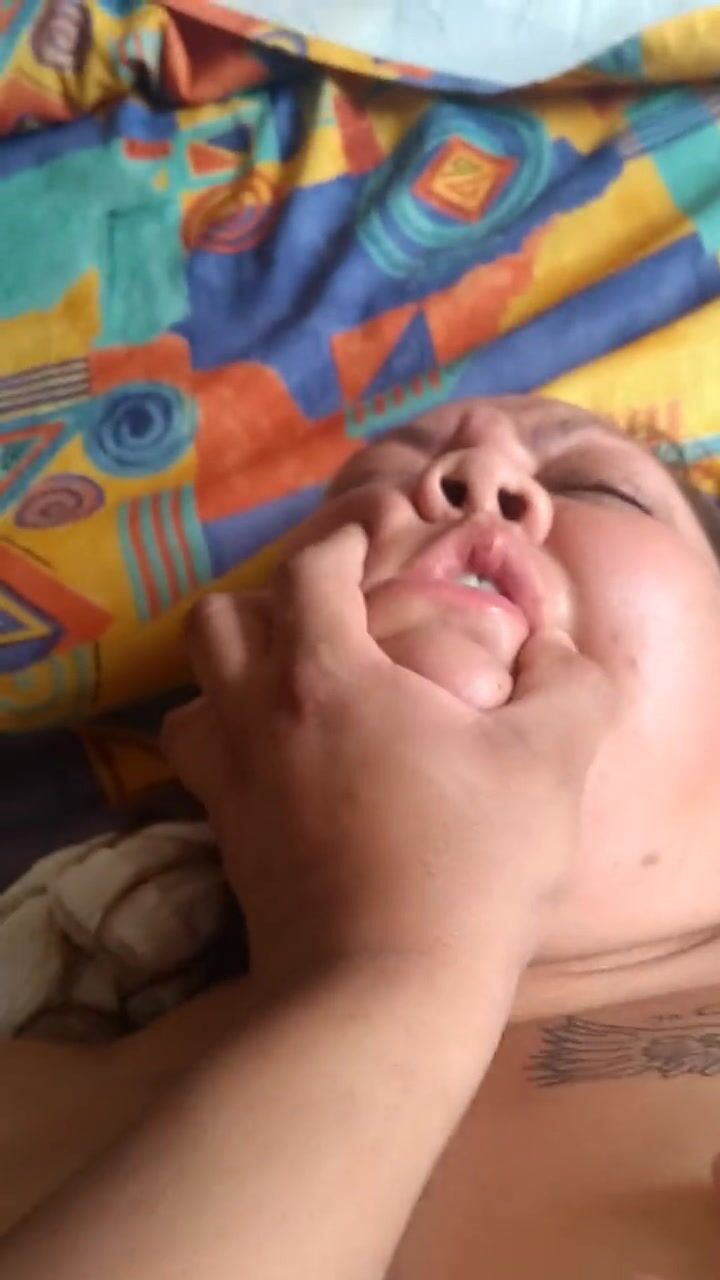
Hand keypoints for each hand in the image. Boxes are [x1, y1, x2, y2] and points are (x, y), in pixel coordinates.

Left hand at [162, 525, 612, 996]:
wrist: (382, 994)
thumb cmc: (467, 866)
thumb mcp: (549, 763)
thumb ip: (569, 685)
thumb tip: (559, 650)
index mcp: (324, 675)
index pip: (310, 570)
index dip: (345, 542)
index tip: (376, 542)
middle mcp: (255, 716)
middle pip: (219, 619)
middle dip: (268, 600)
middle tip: (327, 621)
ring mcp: (227, 782)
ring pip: (192, 692)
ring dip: (231, 674)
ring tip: (289, 690)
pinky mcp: (222, 840)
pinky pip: (201, 763)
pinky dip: (229, 742)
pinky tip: (281, 767)